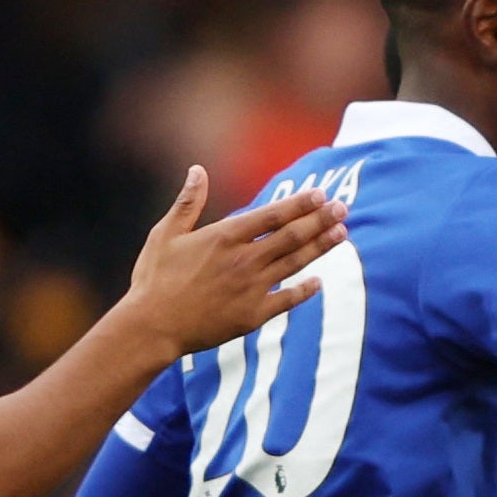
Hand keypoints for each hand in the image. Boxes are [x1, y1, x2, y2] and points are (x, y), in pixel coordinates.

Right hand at [126, 170, 343, 360]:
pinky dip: (304, 290)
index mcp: (224, 236)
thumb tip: (197, 170)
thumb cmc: (154, 278)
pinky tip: (319, 282)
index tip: (321, 194)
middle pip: (292, 235)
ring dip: (321, 247)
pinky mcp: (252, 315)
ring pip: (295, 263)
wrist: (152, 327)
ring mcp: (251, 288)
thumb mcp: (165, 233)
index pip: (272, 214)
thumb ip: (188, 202)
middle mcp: (244, 259)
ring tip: (342, 233)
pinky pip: (286, 300)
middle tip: (343, 208)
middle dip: (320, 220)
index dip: (299, 203)